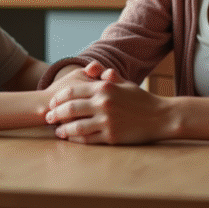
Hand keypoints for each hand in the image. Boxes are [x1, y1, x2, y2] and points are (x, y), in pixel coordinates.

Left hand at [45, 66, 172, 144]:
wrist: (160, 117)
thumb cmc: (140, 99)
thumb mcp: (124, 83)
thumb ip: (106, 76)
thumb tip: (92, 67)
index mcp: (104, 88)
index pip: (73, 91)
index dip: (59, 98)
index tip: (52, 102)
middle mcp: (104, 103)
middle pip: (70, 109)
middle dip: (55, 113)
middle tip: (48, 117)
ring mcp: (107, 121)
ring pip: (76, 126)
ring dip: (63, 129)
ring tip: (57, 131)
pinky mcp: (111, 136)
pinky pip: (88, 139)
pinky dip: (76, 140)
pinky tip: (71, 139)